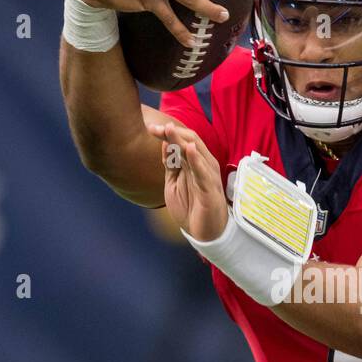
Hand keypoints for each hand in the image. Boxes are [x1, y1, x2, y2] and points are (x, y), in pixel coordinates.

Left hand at [150, 120, 228, 241]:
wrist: (204, 234)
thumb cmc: (191, 207)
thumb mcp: (174, 183)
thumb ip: (171, 165)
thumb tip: (164, 144)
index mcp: (196, 163)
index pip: (183, 140)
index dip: (167, 133)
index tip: (150, 128)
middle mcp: (204, 165)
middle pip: (190, 141)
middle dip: (171, 133)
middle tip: (154, 129)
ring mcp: (208, 176)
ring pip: (196, 153)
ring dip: (182, 141)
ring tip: (169, 130)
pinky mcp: (210, 190)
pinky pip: (203, 173)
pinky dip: (197, 160)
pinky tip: (190, 149)